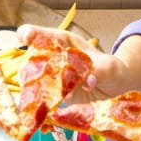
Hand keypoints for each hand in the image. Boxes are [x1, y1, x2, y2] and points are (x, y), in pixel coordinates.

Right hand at [14, 24, 131, 102]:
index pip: (39, 34)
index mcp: (62, 42)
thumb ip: (97, 71)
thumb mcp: (107, 66)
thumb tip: (87, 80)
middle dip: (30, 68)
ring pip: (34, 81)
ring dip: (36, 89)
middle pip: (31, 60)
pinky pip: (46, 98)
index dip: (28, 34)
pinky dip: (46, 103)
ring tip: (47, 95)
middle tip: (35, 76)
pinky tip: (53, 106)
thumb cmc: (110, 67)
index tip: (24, 38)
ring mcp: (53, 77)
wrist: (115, 84)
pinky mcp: (56, 93)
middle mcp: (53, 58)